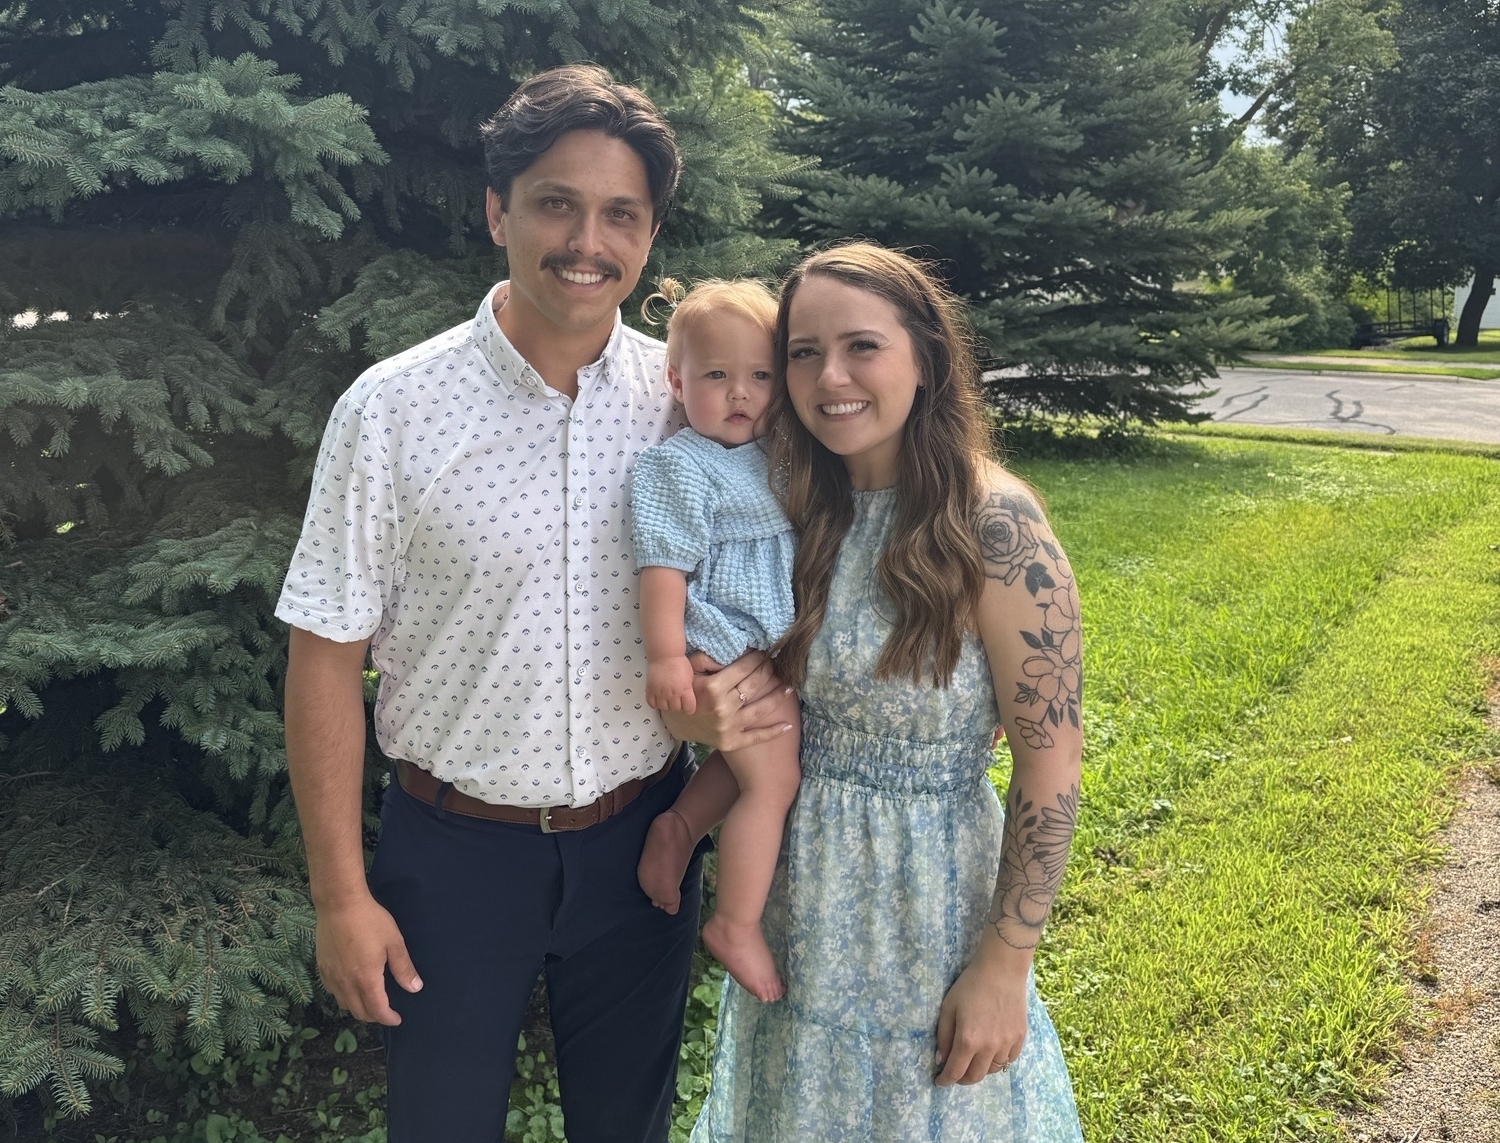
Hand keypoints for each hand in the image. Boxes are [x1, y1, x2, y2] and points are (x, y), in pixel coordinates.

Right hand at [316, 893, 421, 1025]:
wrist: (339, 904)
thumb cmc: (370, 920)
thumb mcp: (394, 942)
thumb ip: (403, 968)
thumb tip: (415, 989)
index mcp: (366, 979)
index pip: (377, 1010)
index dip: (388, 1018)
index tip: (397, 1019)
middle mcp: (346, 983)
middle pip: (359, 1012)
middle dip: (374, 1016)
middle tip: (385, 1011)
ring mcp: (331, 976)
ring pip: (344, 1004)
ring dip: (358, 1008)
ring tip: (369, 1002)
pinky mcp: (322, 967)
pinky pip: (332, 992)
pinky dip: (344, 997)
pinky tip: (350, 988)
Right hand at [647, 656, 697, 712]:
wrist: (665, 654)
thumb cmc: (679, 662)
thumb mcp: (690, 677)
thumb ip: (688, 689)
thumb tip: (687, 698)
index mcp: (685, 690)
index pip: (689, 709)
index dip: (689, 708)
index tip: (688, 705)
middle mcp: (673, 693)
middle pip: (676, 709)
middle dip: (677, 705)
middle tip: (676, 698)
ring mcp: (661, 693)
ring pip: (664, 708)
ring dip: (666, 704)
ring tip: (667, 697)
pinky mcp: (651, 690)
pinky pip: (652, 704)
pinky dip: (655, 703)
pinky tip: (658, 697)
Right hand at [659, 650, 794, 752]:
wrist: (674, 723)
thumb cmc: (683, 691)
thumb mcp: (688, 669)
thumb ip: (708, 658)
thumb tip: (732, 652)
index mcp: (713, 688)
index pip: (743, 669)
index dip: (756, 658)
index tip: (764, 651)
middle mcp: (723, 708)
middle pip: (754, 685)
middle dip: (767, 671)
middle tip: (775, 663)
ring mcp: (728, 727)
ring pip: (760, 709)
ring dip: (777, 697)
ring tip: (789, 687)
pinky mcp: (731, 742)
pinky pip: (756, 738)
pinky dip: (773, 733)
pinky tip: (788, 726)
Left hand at [934, 954, 1028, 1085]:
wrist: (1001, 970)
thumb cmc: (970, 985)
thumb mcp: (948, 1007)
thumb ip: (944, 1036)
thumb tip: (941, 1059)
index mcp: (968, 1040)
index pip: (955, 1072)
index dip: (945, 1080)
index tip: (939, 1081)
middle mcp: (989, 1047)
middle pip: (975, 1077)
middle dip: (962, 1079)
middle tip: (955, 1073)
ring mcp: (1007, 1043)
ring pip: (993, 1070)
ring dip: (980, 1070)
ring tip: (973, 1060)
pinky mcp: (1020, 1038)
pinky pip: (1009, 1060)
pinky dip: (998, 1061)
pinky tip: (991, 1052)